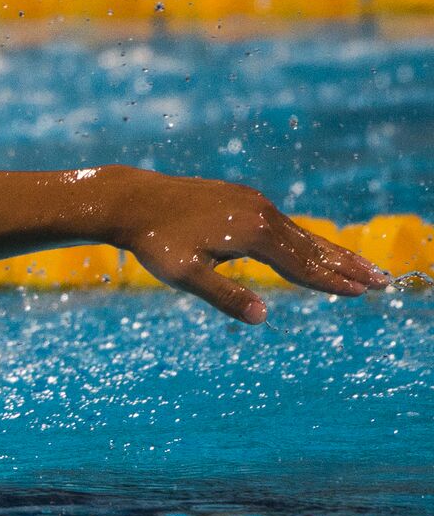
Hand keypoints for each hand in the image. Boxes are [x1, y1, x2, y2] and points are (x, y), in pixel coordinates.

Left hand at [106, 169, 389, 323]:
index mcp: (253, 232)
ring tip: (359, 266)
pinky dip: (303, 238)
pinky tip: (310, 249)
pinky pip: (281, 223)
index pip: (301, 264)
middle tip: (382, 281)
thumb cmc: (155, 242)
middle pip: (311, 246)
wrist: (132, 201)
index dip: (331, 282)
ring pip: (298, 232)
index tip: (362, 293)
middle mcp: (260, 211)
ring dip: (329, 251)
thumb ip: (225, 296)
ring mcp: (251, 201)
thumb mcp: (185, 276)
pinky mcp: (240, 198)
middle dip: (346, 266)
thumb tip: (261, 317)